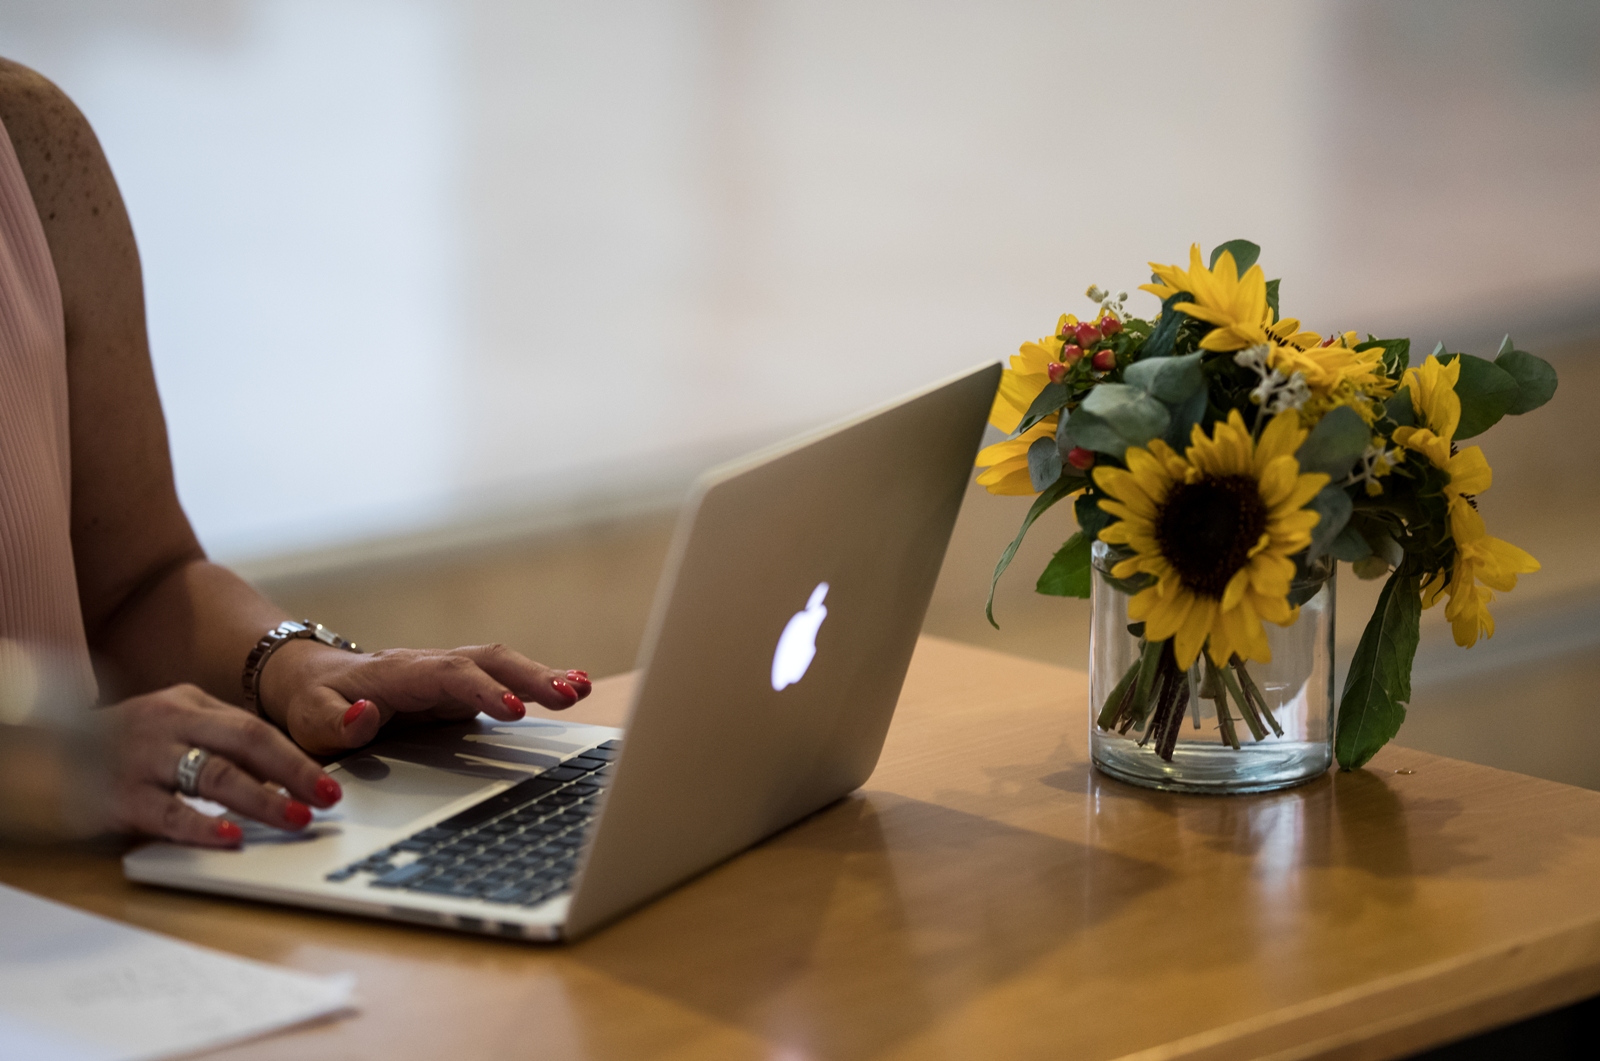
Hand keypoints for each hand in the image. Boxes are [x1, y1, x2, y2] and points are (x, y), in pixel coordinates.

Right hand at [105, 684, 342, 845]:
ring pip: (213, 774)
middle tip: (327, 799)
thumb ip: (218, 741)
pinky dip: (202, 826)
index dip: (297, 757)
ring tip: (295, 819)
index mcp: (188, 703)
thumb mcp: (172, 727)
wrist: (40, 752)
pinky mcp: (116, 795)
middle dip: (294, 771)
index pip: (254, 728)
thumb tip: (284, 775)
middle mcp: (167, 723)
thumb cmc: (123, 747)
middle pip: (245, 741)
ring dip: (262, 799)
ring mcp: (141, 758)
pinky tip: (229, 838)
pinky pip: (167, 812)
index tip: (330, 784)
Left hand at [259, 642, 593, 755]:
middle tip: (571, 694)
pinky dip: (538, 681)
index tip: (514, 712)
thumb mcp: (307, 722)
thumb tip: (366, 718)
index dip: (484, 691)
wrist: (308, 680)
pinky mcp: (458, 689)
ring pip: (501, 664)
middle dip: (531, 677)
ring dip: (542, 675)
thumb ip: (334, 724)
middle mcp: (430, 666)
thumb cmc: (309, 704)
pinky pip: (502, 678)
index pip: (450, 676)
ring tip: (583, 689)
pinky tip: (574, 687)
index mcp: (398, 674)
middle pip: (488, 661)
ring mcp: (447, 674)